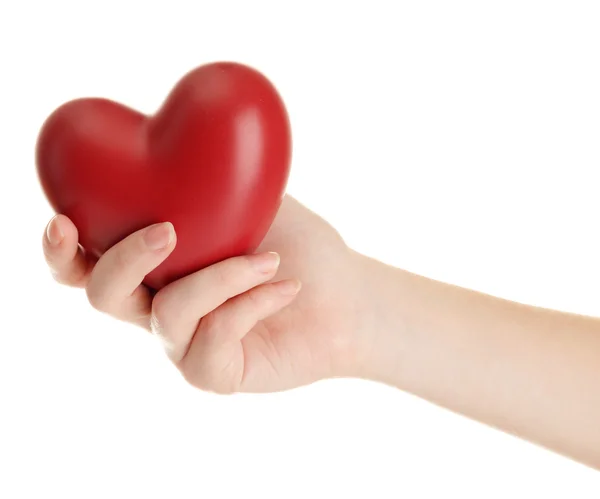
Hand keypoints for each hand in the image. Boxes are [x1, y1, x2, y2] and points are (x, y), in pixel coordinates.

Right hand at [42, 195, 366, 393]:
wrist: (346, 295)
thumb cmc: (300, 247)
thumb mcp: (252, 202)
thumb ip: (210, 184)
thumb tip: (181, 150)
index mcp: (158, 265)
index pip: (88, 263)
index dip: (60, 250)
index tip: (64, 220)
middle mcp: (161, 305)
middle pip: (103, 295)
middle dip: (125, 259)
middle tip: (167, 231)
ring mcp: (185, 343)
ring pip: (167, 314)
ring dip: (220, 276)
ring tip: (269, 258)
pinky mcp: (214, 372)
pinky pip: (211, 341)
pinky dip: (249, 305)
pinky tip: (284, 287)